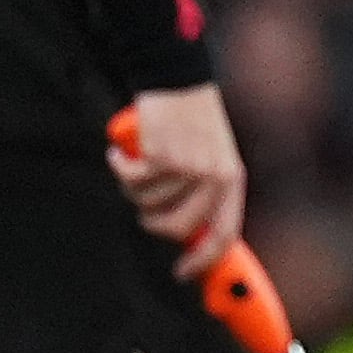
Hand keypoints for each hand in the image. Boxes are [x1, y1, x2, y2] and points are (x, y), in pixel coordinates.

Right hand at [107, 80, 248, 274]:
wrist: (177, 78)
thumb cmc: (192, 119)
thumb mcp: (213, 156)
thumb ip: (205, 194)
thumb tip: (189, 238)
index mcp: (231, 179)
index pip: (225, 234)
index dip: (204, 261)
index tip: (184, 273)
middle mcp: (214, 176)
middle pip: (178, 228)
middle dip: (154, 222)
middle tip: (144, 204)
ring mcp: (187, 166)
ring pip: (148, 203)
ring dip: (135, 187)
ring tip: (139, 163)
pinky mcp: (160, 155)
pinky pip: (131, 179)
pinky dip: (120, 167)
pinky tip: (122, 153)